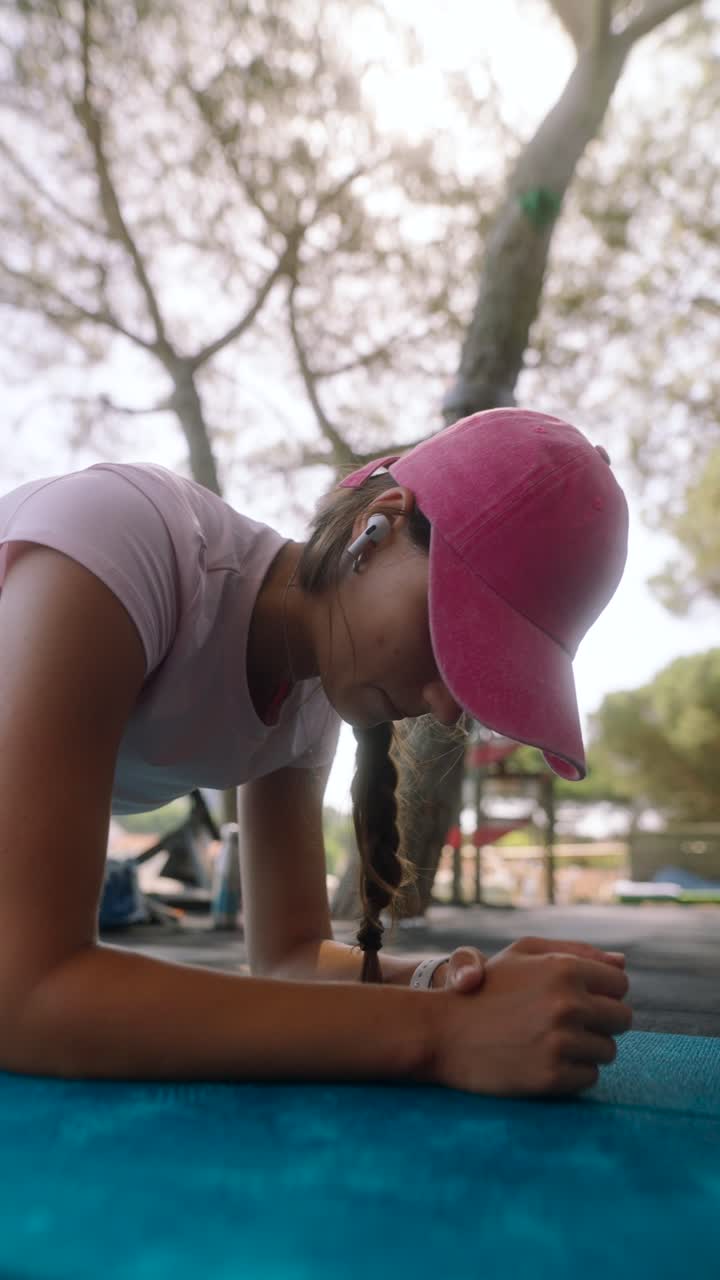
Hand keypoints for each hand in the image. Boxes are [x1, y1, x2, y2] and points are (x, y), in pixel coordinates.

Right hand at [423, 939, 631, 1097]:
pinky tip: (542, 1061)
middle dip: (601, 1022)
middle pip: (622, 1019)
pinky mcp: (552, 1077)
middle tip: (567, 1024)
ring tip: (550, 1042)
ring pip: (608, 1051)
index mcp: (564, 969)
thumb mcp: (523, 954)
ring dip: (586, 1049)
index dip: (603, 993)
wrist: (442, 1031)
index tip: (581, 1000)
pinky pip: (589, 1078)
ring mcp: (561, 1042)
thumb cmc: (486, 987)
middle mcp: (568, 1004)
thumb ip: (576, 952)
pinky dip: (572, 1073)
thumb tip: (622, 962)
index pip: (620, 984)